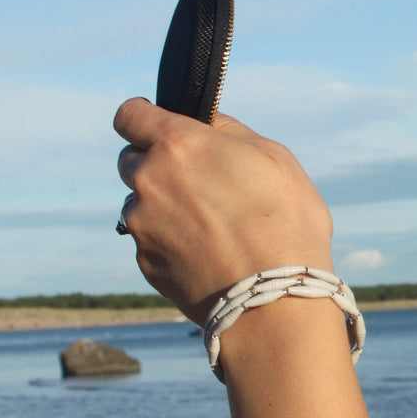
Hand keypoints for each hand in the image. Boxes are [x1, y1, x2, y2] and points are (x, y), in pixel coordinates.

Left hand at [114, 99, 333, 324]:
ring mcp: (142, 226)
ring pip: (140, 206)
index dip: (144, 120)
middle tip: (197, 186)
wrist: (274, 302)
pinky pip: (150, 244)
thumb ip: (230, 131)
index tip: (161, 131)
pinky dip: (171, 246)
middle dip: (156, 166)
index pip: (130, 114)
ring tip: (209, 231)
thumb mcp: (274, 158)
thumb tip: (207, 123)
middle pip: (131, 160)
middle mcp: (148, 181)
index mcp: (176, 144)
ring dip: (163, 210)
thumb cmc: (286, 226)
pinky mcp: (145, 264)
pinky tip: (207, 257)